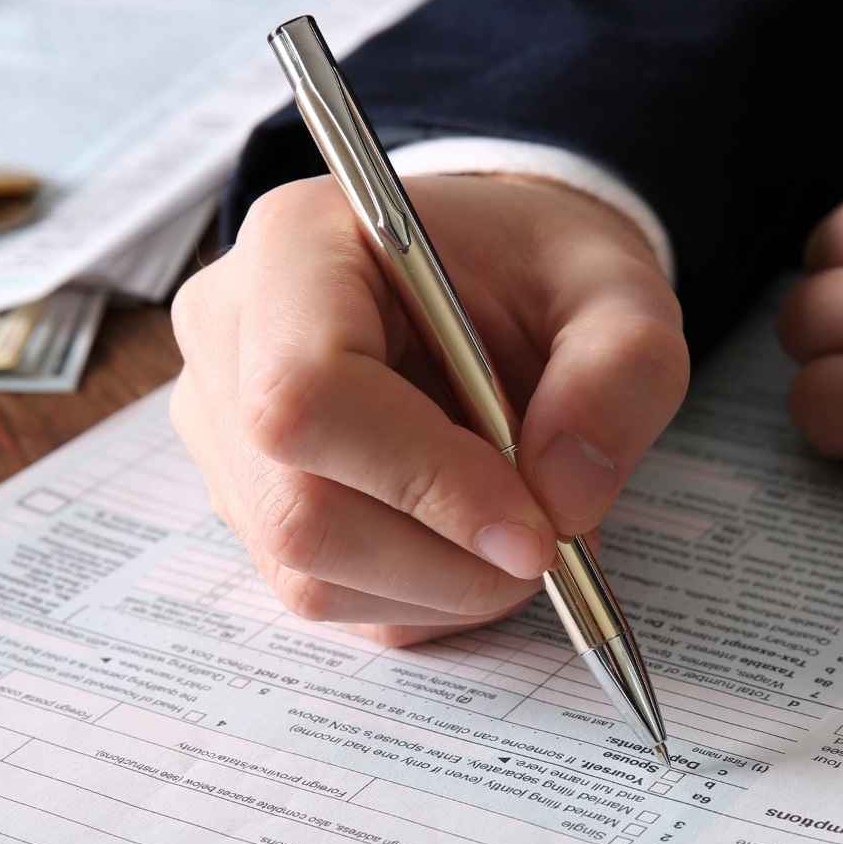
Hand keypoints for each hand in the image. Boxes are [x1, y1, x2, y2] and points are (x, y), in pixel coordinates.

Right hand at [170, 174, 685, 645]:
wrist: (494, 280)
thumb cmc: (541, 272)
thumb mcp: (621, 292)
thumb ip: (619, 374)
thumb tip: (561, 500)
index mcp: (295, 247)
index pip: (306, 395)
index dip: (423, 482)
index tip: (534, 531)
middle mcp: (229, 337)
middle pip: (298, 509)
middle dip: (445, 559)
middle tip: (548, 546)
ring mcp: (221, 429)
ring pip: (308, 573)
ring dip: (441, 587)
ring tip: (518, 530)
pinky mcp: (245, 500)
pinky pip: (322, 593)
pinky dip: (419, 597)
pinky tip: (467, 538)